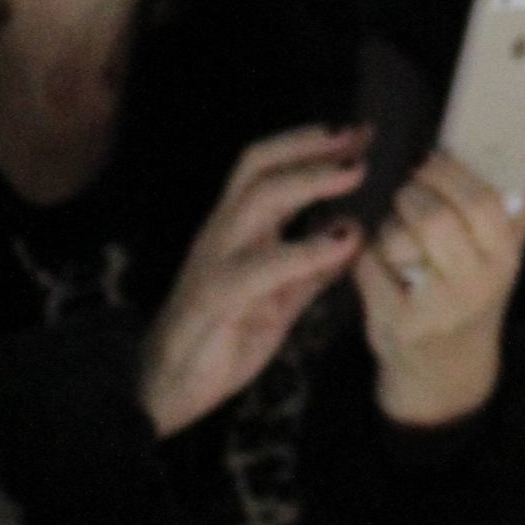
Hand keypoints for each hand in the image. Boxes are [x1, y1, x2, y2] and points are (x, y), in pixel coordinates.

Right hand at [138, 126, 371, 437]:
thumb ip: (314, 268)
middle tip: (360, 137)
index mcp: (237, 230)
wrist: (164, 390)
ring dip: (309, 181)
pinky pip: (261, 266)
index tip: (360, 133)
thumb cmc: (222, 339)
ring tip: (354, 173)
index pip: (266, 168)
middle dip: (311, 147)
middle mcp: (223, 234)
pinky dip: (306, 249)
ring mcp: (215, 261)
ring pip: (256, 200)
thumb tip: (353, 230)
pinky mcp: (214, 298)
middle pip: (258, 167)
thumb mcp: (281, 301)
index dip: (310, 145)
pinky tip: (344, 241)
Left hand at [355, 131, 524, 426]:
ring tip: (397, 226)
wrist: (447, 371)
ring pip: (397, 237)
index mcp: (506, 259)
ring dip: (389, 222)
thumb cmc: (476, 292)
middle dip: (413, 192)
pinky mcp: (395, 325)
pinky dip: (366, 254)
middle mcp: (476, 286)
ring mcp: (435, 309)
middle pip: (434, 217)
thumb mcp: (508, 248)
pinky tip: (380, 262)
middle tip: (410, 190)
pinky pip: (369, 265)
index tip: (432, 162)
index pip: (481, 202)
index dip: (449, 174)